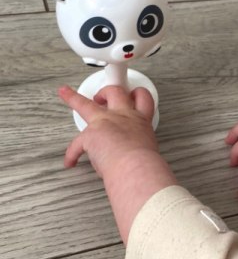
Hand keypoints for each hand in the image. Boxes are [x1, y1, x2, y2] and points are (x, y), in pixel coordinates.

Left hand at [58, 85, 176, 242]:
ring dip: (74, 98)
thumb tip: (135, 156)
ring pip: (85, 104)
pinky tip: (70, 161)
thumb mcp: (149, 150)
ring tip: (67, 94)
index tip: (133, 95)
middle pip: (116, 92)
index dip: (137, 94)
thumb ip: (140, 146)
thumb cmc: (146, 165)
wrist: (136, 168)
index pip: (143, 99)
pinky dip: (72, 155)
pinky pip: (76, 145)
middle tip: (103, 95)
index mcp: (140, 121)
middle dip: (108, 91)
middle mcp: (123, 117)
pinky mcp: (90, 134)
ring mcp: (105, 122)